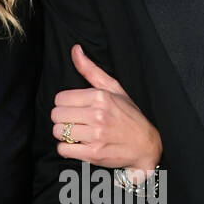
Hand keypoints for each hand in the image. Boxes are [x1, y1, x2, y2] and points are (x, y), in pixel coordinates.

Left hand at [51, 45, 161, 176]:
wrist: (147, 145)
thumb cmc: (130, 116)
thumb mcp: (114, 89)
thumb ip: (91, 70)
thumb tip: (75, 49)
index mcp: (100, 96)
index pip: (60, 98)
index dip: (65, 105)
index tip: (74, 109)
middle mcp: (98, 114)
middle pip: (56, 115)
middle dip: (63, 119)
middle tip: (75, 122)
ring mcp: (96, 135)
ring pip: (58, 132)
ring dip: (65, 134)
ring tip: (78, 134)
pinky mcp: (94, 153)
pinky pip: (63, 149)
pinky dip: (67, 149)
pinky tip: (79, 145)